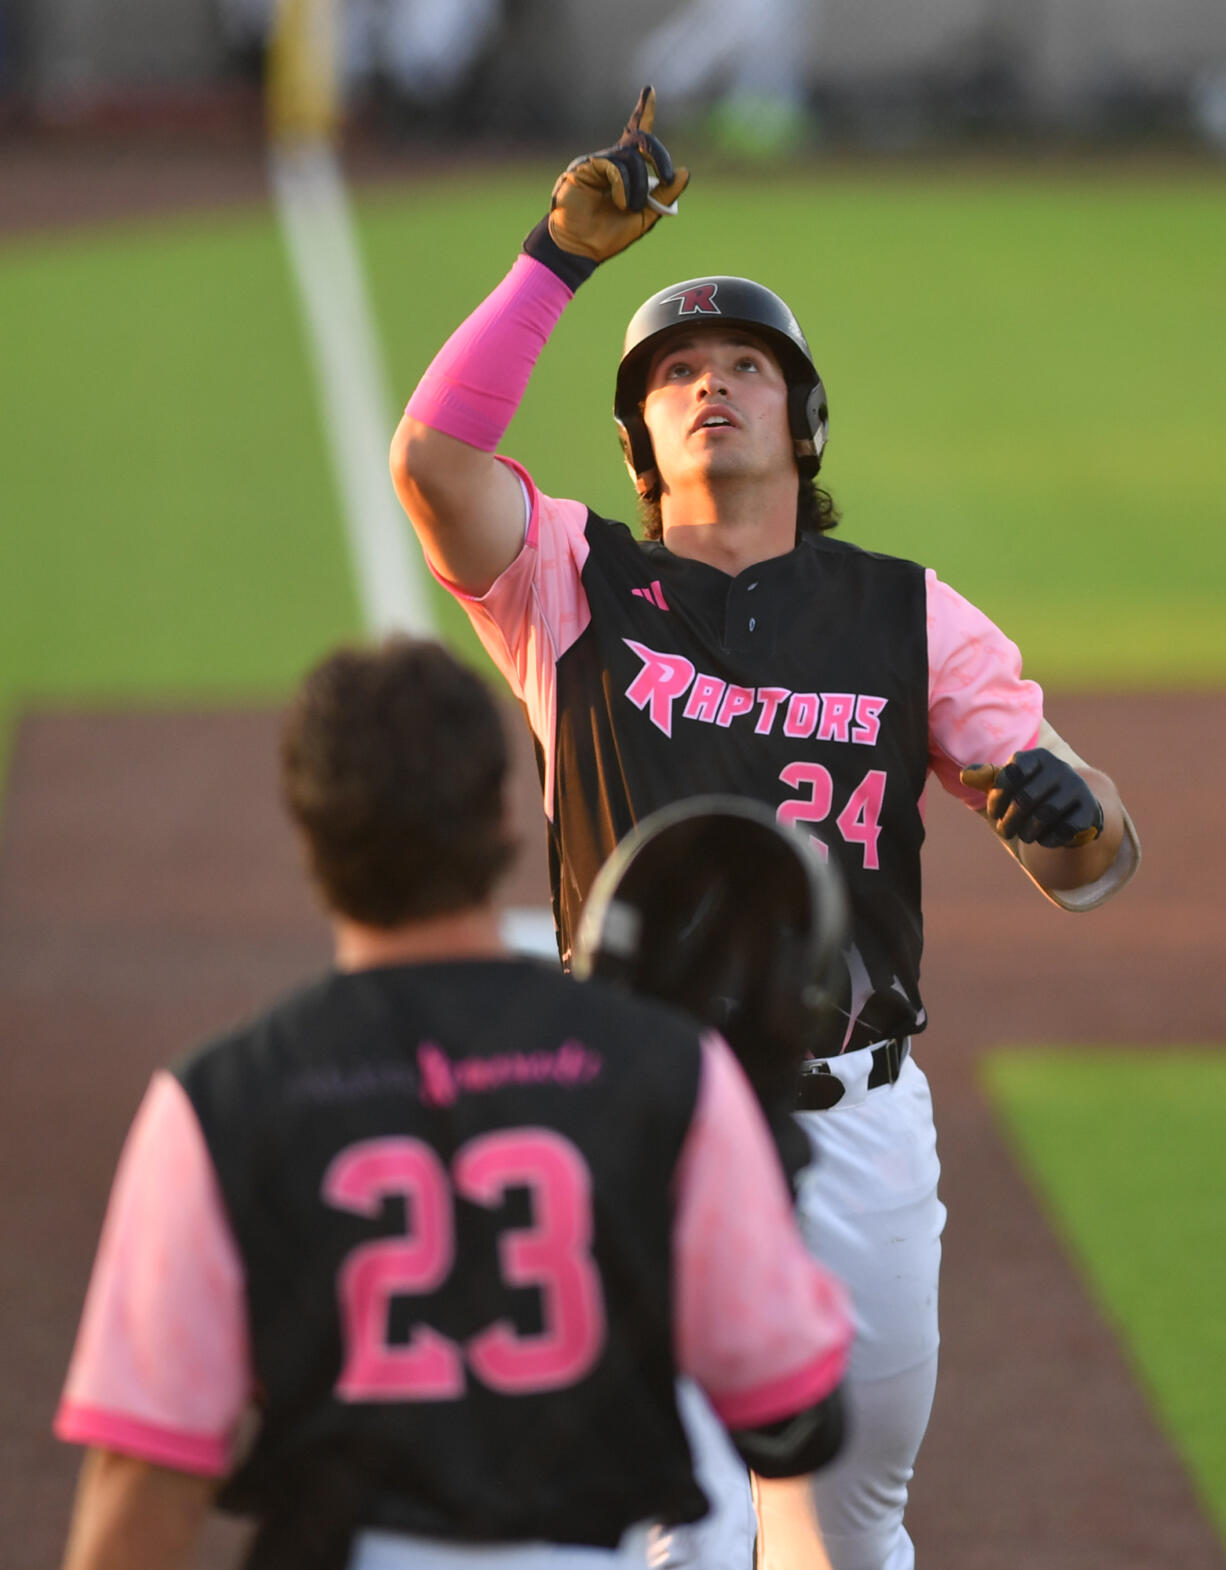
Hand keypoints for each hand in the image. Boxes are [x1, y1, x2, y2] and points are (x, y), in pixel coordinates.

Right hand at [522, 87, 689, 286]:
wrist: (581, 248)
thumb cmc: (609, 236)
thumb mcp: (646, 216)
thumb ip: (665, 196)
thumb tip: (685, 172)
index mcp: (625, 170)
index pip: (635, 135)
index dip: (643, 112)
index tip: (649, 91)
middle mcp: (611, 161)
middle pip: (641, 141)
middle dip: (660, 155)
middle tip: (668, 176)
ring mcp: (597, 162)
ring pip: (632, 158)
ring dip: (639, 186)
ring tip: (629, 208)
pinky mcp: (585, 167)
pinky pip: (615, 167)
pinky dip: (623, 186)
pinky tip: (620, 203)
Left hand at [960, 748, 1104, 848]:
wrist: (1069, 808)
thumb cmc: (1030, 792)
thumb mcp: (1007, 783)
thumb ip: (986, 778)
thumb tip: (964, 775)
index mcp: (1036, 756)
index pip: (1010, 775)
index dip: (996, 798)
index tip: (993, 812)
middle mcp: (1059, 767)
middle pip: (1026, 798)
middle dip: (1009, 820)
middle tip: (1004, 831)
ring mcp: (1077, 787)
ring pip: (1046, 814)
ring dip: (1028, 831)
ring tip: (1023, 836)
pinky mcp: (1089, 809)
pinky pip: (1065, 828)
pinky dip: (1050, 838)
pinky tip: (1043, 838)